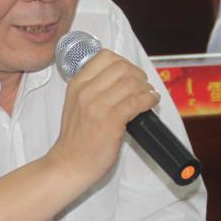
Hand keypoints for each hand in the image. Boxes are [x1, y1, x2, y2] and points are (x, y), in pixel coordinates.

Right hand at [47, 49, 159, 185]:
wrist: (70, 164)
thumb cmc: (76, 138)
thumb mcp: (76, 103)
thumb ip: (93, 87)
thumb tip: (124, 78)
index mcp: (77, 84)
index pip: (105, 56)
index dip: (124, 62)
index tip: (131, 74)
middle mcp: (86, 91)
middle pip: (122, 67)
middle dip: (138, 74)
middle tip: (143, 86)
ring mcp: (98, 106)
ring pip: (132, 83)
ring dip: (146, 88)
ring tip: (148, 96)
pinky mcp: (111, 122)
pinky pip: (137, 101)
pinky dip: (149, 100)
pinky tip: (151, 103)